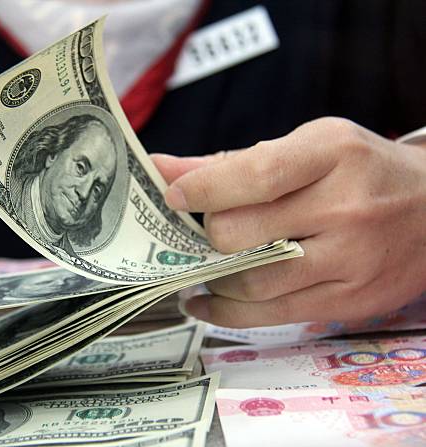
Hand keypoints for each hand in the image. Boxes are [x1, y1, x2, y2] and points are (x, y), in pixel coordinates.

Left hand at [152, 117, 425, 326]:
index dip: (203, 189)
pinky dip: (227, 312)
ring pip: (254, 282)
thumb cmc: (357, 170)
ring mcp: (351, 260)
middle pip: (243, 234)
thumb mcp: (306, 147)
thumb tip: (162, 168)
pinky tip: (206, 301)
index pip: (256, 176)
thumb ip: (232, 162)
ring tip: (204, 267)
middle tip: (207, 231)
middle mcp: (346, 207)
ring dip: (214, 278)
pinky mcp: (349, 301)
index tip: (173, 196)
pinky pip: (272, 315)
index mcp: (331, 154)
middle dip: (210, 235)